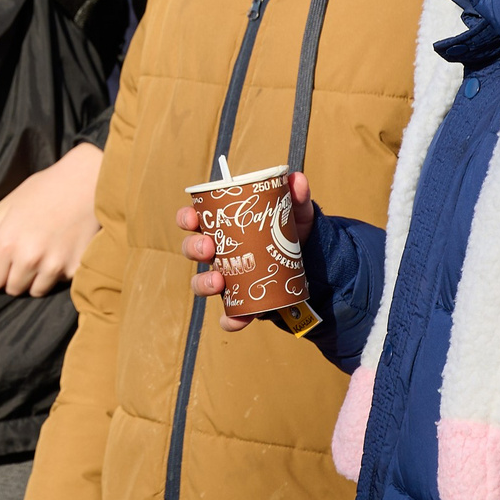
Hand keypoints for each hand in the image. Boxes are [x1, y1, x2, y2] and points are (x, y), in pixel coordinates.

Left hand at [0, 143, 102, 296]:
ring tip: (45, 251)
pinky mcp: (77, 269)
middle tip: (27, 251)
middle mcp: (30, 259)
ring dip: (37, 278)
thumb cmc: (43, 191)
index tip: (2, 259)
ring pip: (36, 290)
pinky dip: (59, 273)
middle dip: (15, 275)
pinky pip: (60, 284)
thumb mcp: (6, 209)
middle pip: (12, 289)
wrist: (86, 182)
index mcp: (7, 244)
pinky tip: (63, 250)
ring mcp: (55, 266)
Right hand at [182, 170, 315, 331]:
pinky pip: (228, 315)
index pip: (194, 219)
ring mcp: (227, 279)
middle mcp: (219, 253)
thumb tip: (296, 179)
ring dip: (204, 283)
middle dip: (193, 248)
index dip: (186, 218)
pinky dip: (230, 319)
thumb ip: (296, 197)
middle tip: (208, 247)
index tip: (192, 218)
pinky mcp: (242, 303)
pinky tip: (237, 319)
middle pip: (193, 250)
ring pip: (202, 283)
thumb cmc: (293, 233)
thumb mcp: (296, 214)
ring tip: (218, 281)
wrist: (313, 267)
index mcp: (224, 227)